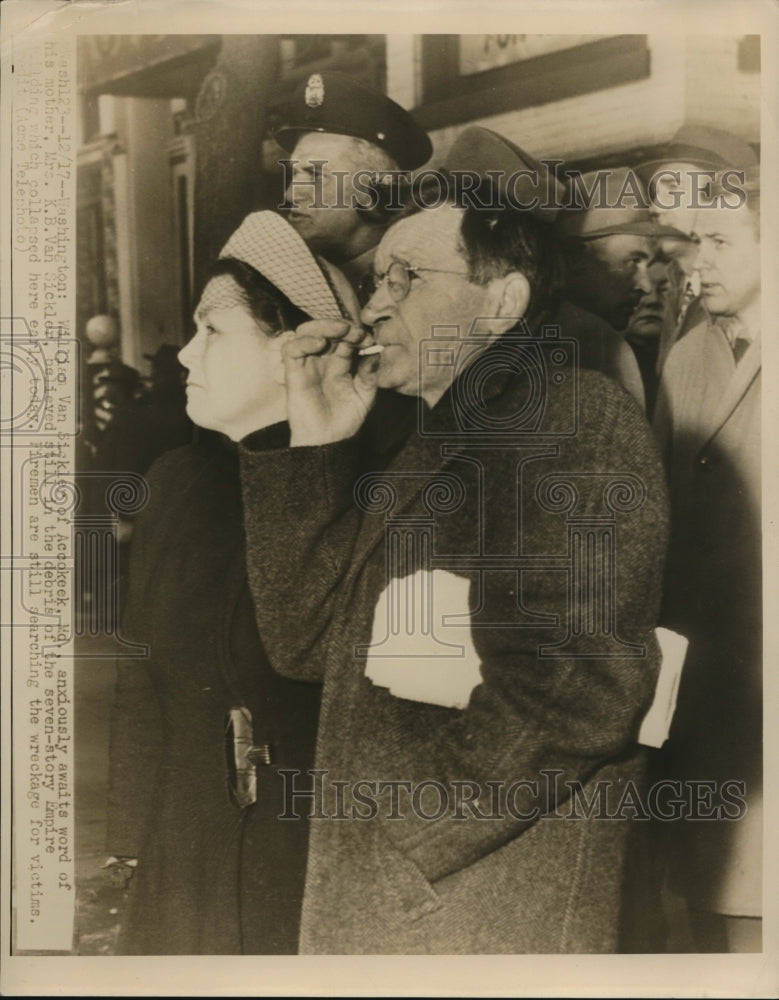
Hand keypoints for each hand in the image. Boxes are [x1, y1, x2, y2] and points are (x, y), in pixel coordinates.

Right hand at [283, 319, 378, 445]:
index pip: (345, 337)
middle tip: (355, 332)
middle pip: (325, 328)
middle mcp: (323, 359)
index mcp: (341, 362)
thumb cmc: (346, 420)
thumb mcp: (365, 395)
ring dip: (323, 326)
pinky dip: (303, 341)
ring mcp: (308, 364)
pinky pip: (291, 349)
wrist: (329, 441)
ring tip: (339, 331)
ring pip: (306, 332)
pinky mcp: (293, 373)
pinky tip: (320, 345)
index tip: (369, 340)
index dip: (357, 333)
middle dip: (340, 324)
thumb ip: (370, 374)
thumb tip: (374, 352)